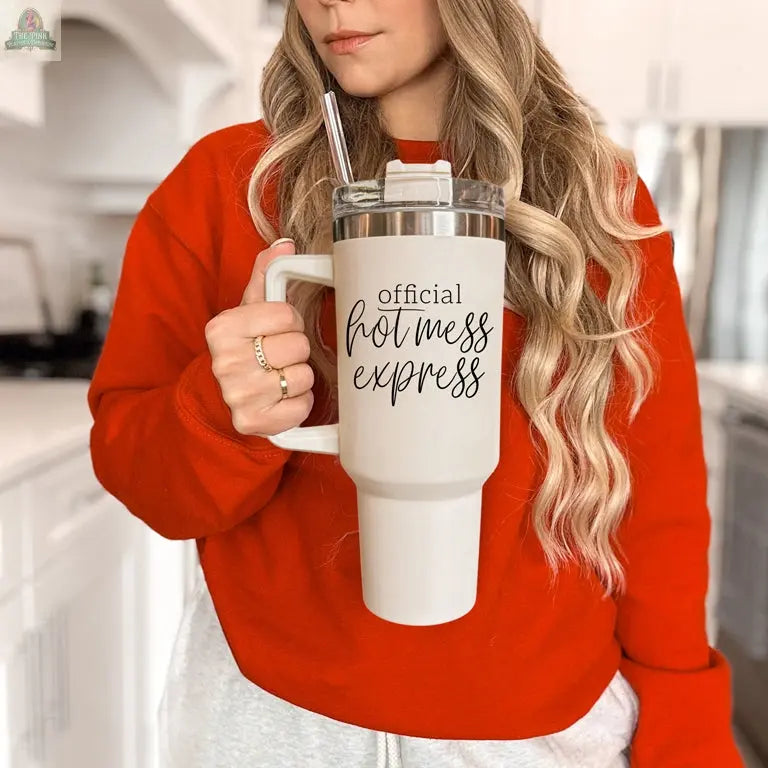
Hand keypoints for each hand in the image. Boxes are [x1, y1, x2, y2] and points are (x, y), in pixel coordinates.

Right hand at [205, 238, 313, 435]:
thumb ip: (266, 275)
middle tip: (278, 355)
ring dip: (299, 376)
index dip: (290, 322)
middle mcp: (225, 363)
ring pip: (303, 376)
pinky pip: (302, 406)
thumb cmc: (243, 348)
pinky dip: (299, 403)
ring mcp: (238, 396)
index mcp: (222, 328)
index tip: (275, 329)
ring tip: (279, 376)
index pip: (286, 315)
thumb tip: (285, 244)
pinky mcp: (254, 423)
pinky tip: (281, 398)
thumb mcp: (248, 309)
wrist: (221, 396)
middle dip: (295, 349)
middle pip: (297, 345)